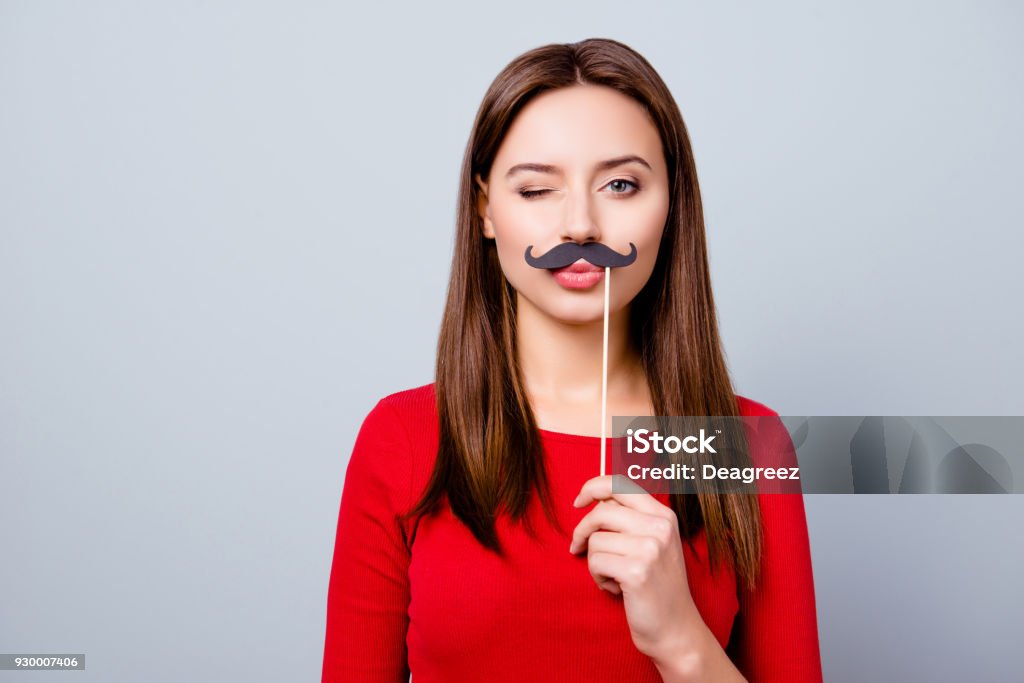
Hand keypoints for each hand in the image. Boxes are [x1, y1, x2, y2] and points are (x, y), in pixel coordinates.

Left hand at [569, 474, 701, 663]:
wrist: (675, 628)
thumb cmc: (656, 585)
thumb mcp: (652, 543)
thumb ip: (629, 519)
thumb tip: (594, 499)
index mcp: (663, 515)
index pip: (620, 483)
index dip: (592, 487)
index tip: (579, 502)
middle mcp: (660, 527)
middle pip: (602, 511)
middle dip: (583, 530)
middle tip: (578, 546)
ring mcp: (650, 548)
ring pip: (595, 540)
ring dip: (595, 561)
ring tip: (612, 576)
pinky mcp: (636, 571)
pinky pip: (595, 562)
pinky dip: (597, 577)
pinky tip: (615, 587)